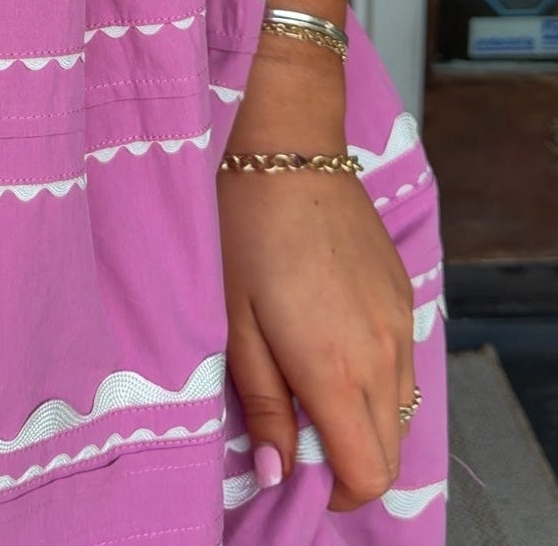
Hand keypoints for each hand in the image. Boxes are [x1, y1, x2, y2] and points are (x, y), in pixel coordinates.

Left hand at [217, 41, 416, 511]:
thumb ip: (263, 405)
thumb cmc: (245, 234)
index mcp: (337, 370)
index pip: (367, 473)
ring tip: (308, 382)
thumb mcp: (235, 325)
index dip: (336, 491)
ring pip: (400, 409)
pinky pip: (403, 364)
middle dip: (349, 460)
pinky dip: (375, 377)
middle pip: (390, 450)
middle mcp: (383, 354)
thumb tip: (276, 472)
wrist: (287, 152)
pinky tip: (330, 341)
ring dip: (363, 418)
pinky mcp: (406, 295)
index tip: (298, 471)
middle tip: (297, 431)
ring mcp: (402, 322)